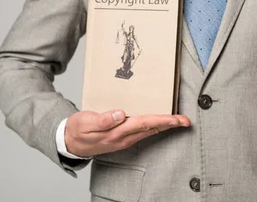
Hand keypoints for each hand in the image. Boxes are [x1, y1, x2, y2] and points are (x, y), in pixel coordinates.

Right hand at [65, 110, 190, 157]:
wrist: (69, 142)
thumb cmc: (78, 130)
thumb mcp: (86, 122)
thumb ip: (103, 119)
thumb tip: (120, 114)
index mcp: (118, 132)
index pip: (145, 124)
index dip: (163, 120)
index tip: (177, 119)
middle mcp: (125, 137)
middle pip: (152, 128)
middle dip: (171, 124)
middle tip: (186, 120)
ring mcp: (125, 138)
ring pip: (150, 130)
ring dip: (165, 125)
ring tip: (179, 120)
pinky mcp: (123, 137)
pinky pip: (143, 131)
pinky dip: (155, 125)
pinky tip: (160, 121)